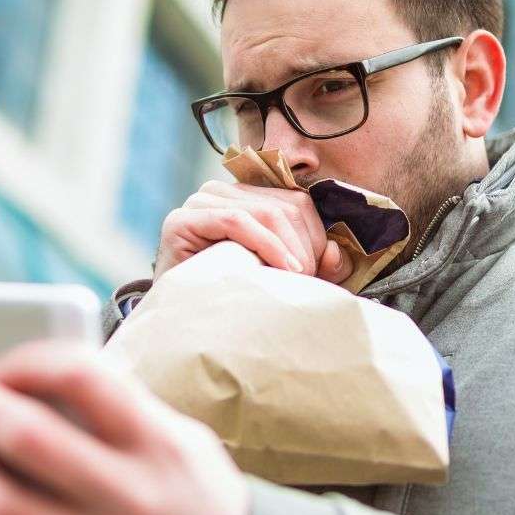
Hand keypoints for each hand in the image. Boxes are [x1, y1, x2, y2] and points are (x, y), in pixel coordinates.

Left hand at [0, 341, 251, 514]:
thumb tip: (36, 378)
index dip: (30, 360)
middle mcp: (135, 496)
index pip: (82, 376)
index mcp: (161, 443)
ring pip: (6, 508)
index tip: (6, 363)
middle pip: (30, 439)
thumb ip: (119, 407)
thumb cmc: (196, 488)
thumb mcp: (180, 435)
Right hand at [153, 179, 352, 284]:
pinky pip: (237, 220)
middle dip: (305, 246)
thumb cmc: (228, 297)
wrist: (178, 322)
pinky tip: (281, 269)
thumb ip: (311, 262)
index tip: (320, 271)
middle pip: (285, 206)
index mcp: (245, 196)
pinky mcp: (183, 219)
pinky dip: (266, 244)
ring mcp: (200, 201)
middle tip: (306, 281)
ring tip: (294, 279)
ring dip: (289, 249)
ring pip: (266, 212)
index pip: (295, 202)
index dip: (315, 235)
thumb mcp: (277, 275)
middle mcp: (221, 191)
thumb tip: (337, 254)